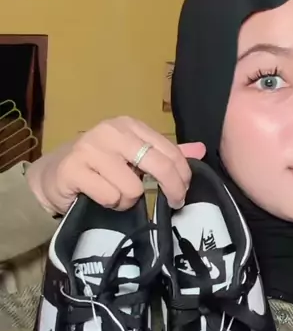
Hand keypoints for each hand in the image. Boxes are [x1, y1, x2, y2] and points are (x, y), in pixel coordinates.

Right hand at [27, 116, 204, 214]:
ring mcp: (90, 149)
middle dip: (170, 190)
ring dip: (129, 201)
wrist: (53, 175)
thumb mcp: (133, 156)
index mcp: (129, 125)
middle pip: (158, 166)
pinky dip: (110, 204)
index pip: (170, 151)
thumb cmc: (99, 167)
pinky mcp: (73, 169)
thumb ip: (165, 154)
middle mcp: (111, 131)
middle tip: (172, 204)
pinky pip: (110, 197)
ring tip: (117, 197)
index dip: (183, 176)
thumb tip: (200, 150)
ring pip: (133, 188)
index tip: (182, 192)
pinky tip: (100, 198)